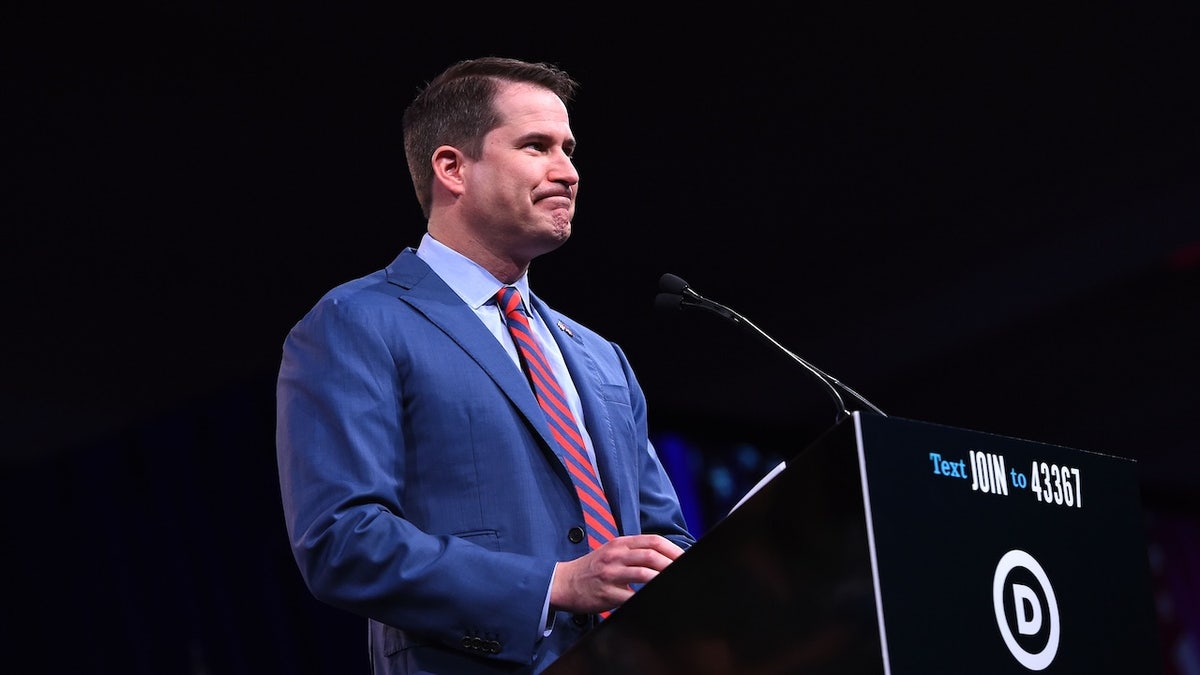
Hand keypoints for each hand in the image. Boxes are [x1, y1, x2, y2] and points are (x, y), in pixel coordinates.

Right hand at [550, 534, 685, 613]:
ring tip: (675, 584)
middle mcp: (616, 555)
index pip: (653, 541)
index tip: (685, 559)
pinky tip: (656, 598)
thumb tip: (663, 559)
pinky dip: (647, 597)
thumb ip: (634, 552)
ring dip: (662, 579)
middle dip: (673, 564)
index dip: (673, 550)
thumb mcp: (612, 552)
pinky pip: (632, 596)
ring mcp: (611, 574)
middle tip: (685, 573)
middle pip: (652, 555)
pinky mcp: (607, 593)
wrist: (563, 582)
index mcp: (620, 544)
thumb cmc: (592, 568)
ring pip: (644, 573)